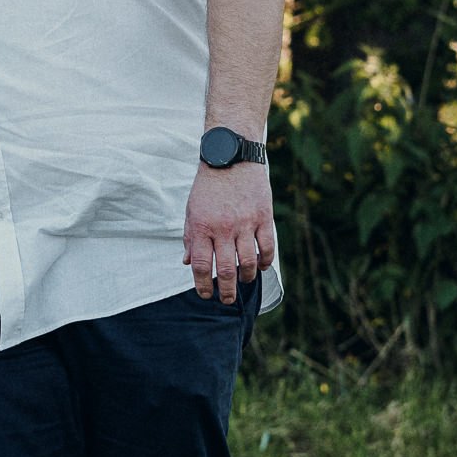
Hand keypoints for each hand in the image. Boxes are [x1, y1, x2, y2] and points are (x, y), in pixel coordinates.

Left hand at [182, 163, 274, 302]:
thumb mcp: (191, 209)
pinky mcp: (263, 217)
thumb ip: (191, 237)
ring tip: (244, 282)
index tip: (206, 294)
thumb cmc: (209, 186)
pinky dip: (265, 262)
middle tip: (227, 300)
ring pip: (248, 262)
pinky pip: (267, 247)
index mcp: (202, 226)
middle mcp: (223, 228)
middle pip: (226, 270)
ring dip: (246, 278)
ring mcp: (245, 223)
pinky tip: (260, 266)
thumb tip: (188, 263)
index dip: (203, 285)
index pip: (202, 266)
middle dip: (227, 291)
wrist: (231, 157)